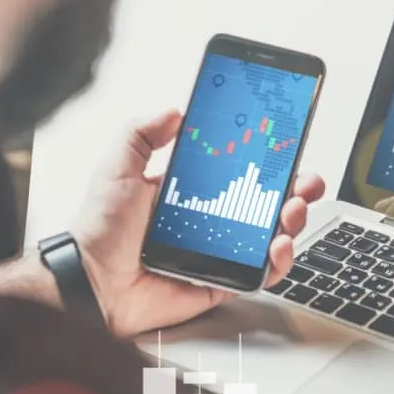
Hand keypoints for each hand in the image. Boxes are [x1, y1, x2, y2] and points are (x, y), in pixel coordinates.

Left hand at [71, 110, 325, 336]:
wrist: (90, 284)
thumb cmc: (99, 230)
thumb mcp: (118, 167)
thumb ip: (142, 132)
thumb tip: (175, 109)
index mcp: (190, 190)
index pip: (238, 169)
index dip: (266, 159)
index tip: (286, 145)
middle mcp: (209, 219)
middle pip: (266, 201)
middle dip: (294, 189)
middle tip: (304, 181)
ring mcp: (219, 251)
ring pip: (271, 235)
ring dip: (292, 220)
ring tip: (292, 210)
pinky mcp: (221, 282)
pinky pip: (260, 274)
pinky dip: (278, 261)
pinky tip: (278, 245)